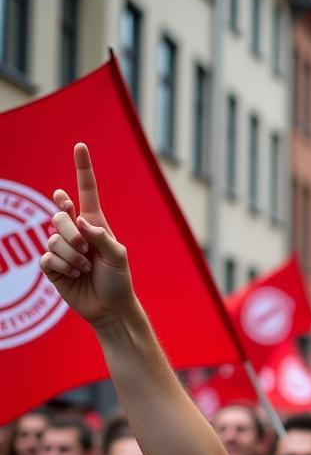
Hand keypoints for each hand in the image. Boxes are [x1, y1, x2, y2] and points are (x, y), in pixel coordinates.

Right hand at [39, 143, 135, 328]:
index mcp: (94, 223)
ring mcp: (60, 247)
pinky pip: (46, 258)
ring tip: (85, 269)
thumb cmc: (119, 281)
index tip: (80, 146)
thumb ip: (102, 237)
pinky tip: (73, 276)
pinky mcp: (51, 265)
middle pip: (59, 216)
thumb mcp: (119, 257)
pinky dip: (63, 268)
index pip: (86, 190)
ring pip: (52, 239)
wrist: (110, 308)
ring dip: (71, 257)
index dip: (83, 168)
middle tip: (86, 252)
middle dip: (72, 234)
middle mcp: (75, 231)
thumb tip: (80, 221)